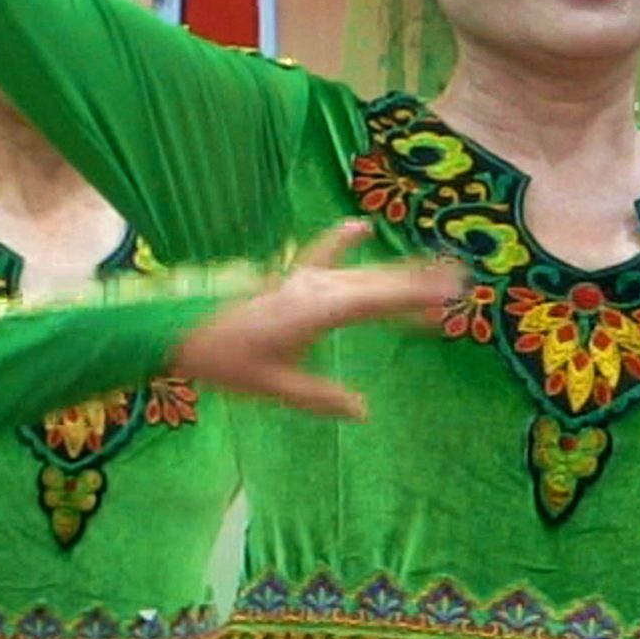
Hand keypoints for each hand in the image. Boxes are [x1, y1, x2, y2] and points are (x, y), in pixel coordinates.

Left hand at [171, 226, 446, 423]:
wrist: (178, 330)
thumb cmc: (225, 361)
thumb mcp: (275, 386)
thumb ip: (321, 398)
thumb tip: (363, 411)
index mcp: (318, 311)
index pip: (380, 303)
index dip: (418, 299)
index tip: (452, 297)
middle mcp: (315, 288)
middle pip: (378, 284)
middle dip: (420, 284)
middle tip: (461, 285)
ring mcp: (301, 279)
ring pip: (360, 273)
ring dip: (396, 273)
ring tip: (435, 270)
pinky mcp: (287, 279)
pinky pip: (319, 255)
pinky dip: (340, 242)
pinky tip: (358, 227)